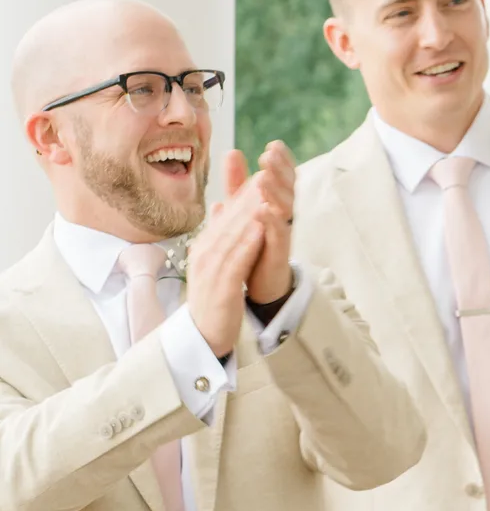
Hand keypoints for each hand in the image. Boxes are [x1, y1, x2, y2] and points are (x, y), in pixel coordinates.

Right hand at [183, 149, 261, 354]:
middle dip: (248, 197)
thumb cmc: (212, 300)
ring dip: (250, 214)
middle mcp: (205, 253)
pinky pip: (237, 260)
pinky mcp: (223, 286)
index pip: (225, 216)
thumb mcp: (213, 264)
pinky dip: (249, 243)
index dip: (243, 195)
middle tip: (266, 174)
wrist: (202, 336)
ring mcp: (212, 269)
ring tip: (266, 193)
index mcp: (204, 246)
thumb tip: (218, 207)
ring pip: (233, 235)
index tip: (260, 175)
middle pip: (229, 220)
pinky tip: (262, 229)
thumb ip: (218, 236)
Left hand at [245, 139, 294, 307]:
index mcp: (277, 202)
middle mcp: (284, 214)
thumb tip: (233, 152)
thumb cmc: (255, 241)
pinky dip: (271, 221)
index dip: (282, 161)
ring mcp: (283, 232)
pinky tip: (262, 210)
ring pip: (285, 207)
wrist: (260, 280)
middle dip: (280, 170)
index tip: (274, 145)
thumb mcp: (242, 207)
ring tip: (263, 177)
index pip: (283, 176)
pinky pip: (278, 234)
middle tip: (269, 154)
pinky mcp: (279, 251)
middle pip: (288, 187)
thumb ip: (238, 182)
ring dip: (275, 191)